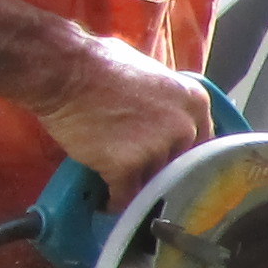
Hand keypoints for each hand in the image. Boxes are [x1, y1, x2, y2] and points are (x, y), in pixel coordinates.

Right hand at [37, 36, 210, 194]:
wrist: (64, 72)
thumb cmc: (100, 65)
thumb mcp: (153, 74)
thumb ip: (169, 101)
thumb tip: (171, 118)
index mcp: (195, 102)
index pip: (203, 143)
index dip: (182, 156)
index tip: (169, 164)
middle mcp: (184, 127)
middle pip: (180, 166)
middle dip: (160, 173)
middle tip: (141, 176)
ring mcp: (157, 148)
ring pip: (154, 183)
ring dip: (137, 188)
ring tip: (120, 186)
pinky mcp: (127, 166)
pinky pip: (126, 197)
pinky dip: (115, 202)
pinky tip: (106, 199)